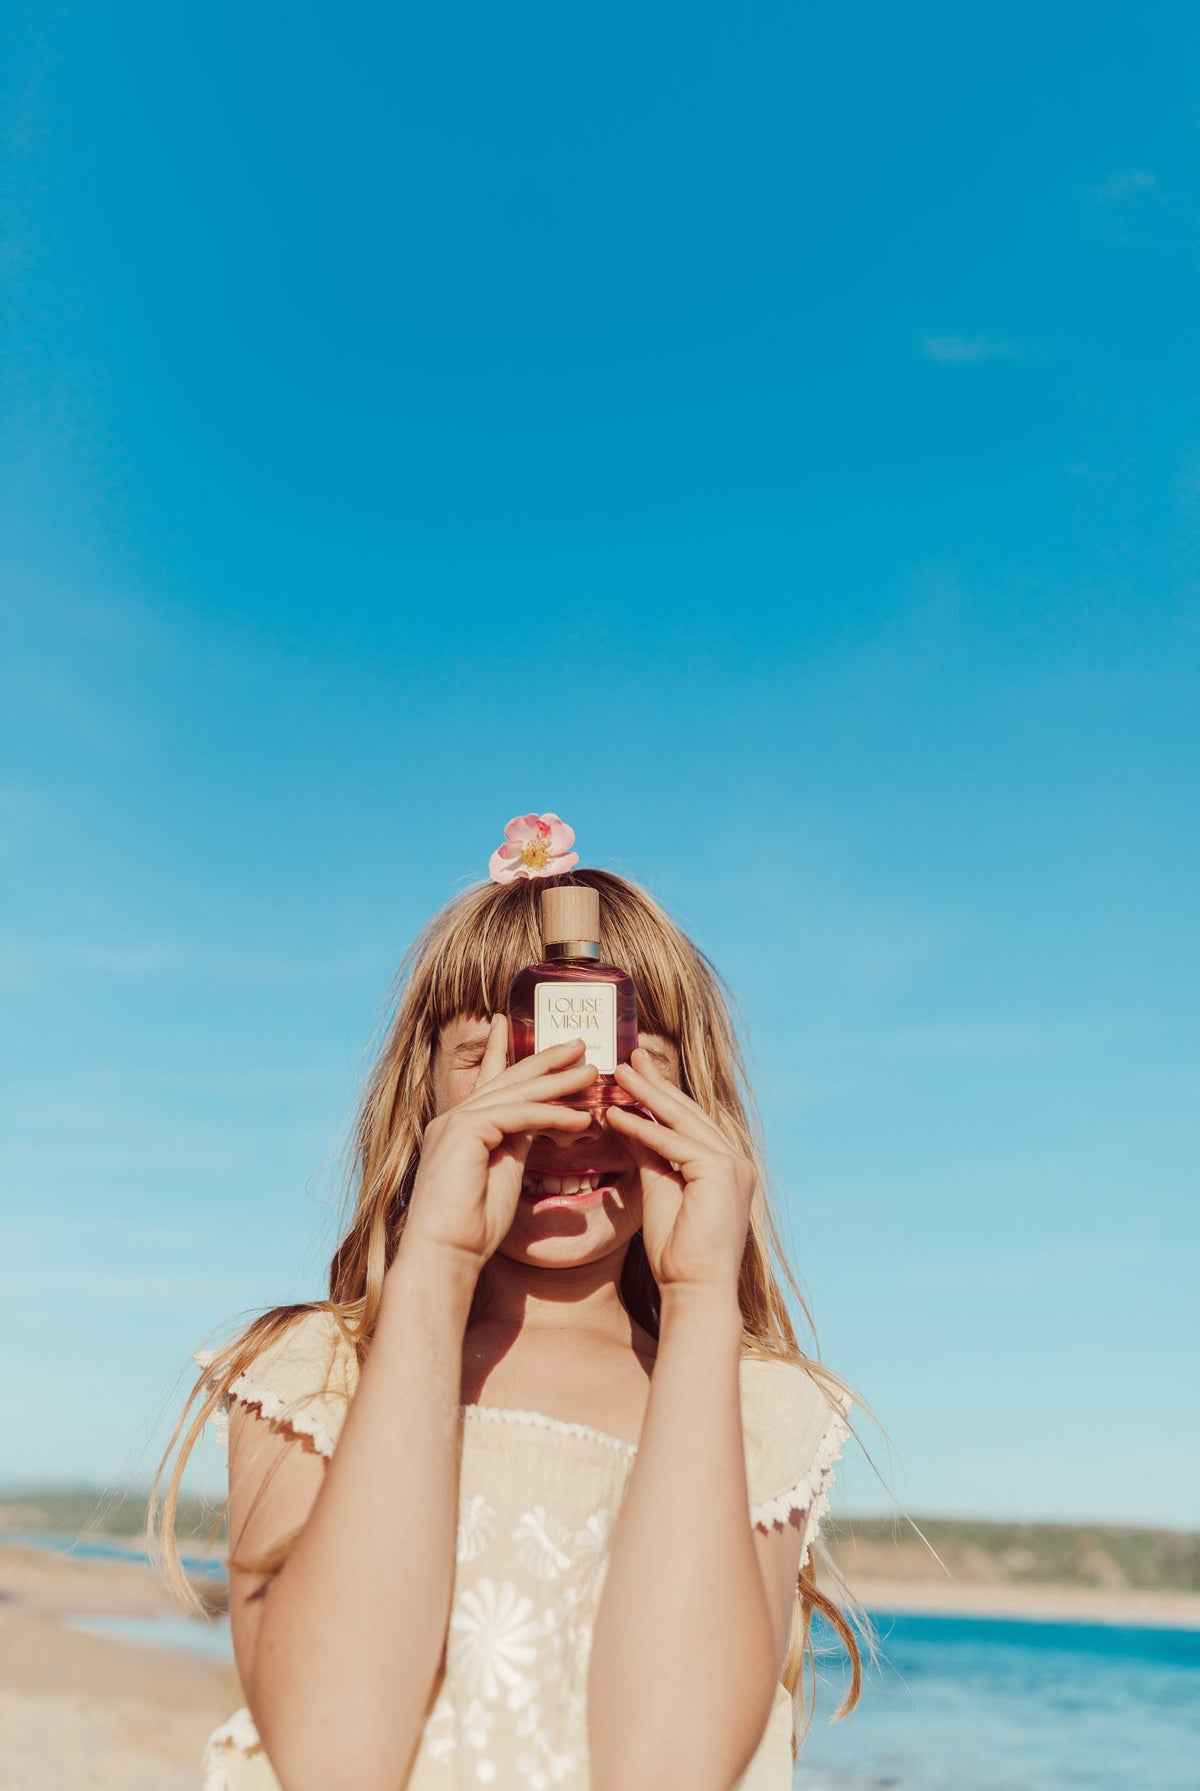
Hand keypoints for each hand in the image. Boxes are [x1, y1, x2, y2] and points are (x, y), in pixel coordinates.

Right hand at [403, 1017, 597, 1276]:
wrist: (444, 1254)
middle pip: (509, 1079)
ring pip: (517, 1093)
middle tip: (580, 1044)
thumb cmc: (473, 1228)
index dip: (502, 1051)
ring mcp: (456, 1122)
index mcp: (461, 1127)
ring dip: (558, 1083)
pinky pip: (519, 1115)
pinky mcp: (464, 1132)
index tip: (509, 1023)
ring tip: (592, 1074)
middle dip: (546, 1060)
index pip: (489, 1080)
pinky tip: (580, 1120)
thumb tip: (543, 1121)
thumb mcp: (504, 1172)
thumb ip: (517, 1141)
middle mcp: (455, 1118)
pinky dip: (552, 1115)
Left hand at [604, 1048, 754, 1296]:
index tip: (634, 1072)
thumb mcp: (659, 1189)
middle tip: (628, 1057)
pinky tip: (617, 1115)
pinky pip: (675, 1143)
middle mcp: (736, 1160)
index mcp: (726, 1165)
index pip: (689, 1120)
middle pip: (687, 1112)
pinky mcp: (720, 1172)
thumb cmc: (677, 1250)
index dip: (660, 1094)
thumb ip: (650, 1155)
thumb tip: (628, 1122)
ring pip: (682, 1121)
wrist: (694, 1289)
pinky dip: (644, 1129)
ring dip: (647, 1095)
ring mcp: (732, 1164)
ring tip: (618, 1073)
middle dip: (655, 1083)